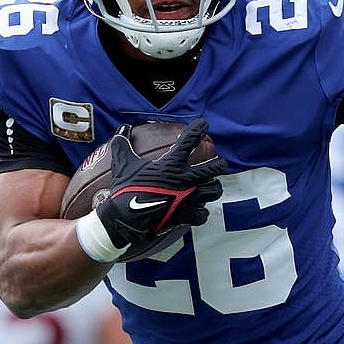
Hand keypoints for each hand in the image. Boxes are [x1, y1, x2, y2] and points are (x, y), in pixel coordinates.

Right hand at [96, 118, 224, 253]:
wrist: (127, 219)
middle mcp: (185, 180)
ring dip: (214, 188)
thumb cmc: (126, 190)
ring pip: (213, 191)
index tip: (203, 124)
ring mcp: (188, 198)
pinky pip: (202, 214)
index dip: (197, 129)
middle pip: (212, 169)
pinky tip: (200, 211)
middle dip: (218, 164)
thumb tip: (123, 128)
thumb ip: (123, 144)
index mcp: (172, 165)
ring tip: (212, 186)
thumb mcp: (123, 164)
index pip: (189, 141)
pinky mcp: (186, 215)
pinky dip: (202, 212)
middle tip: (220, 162)